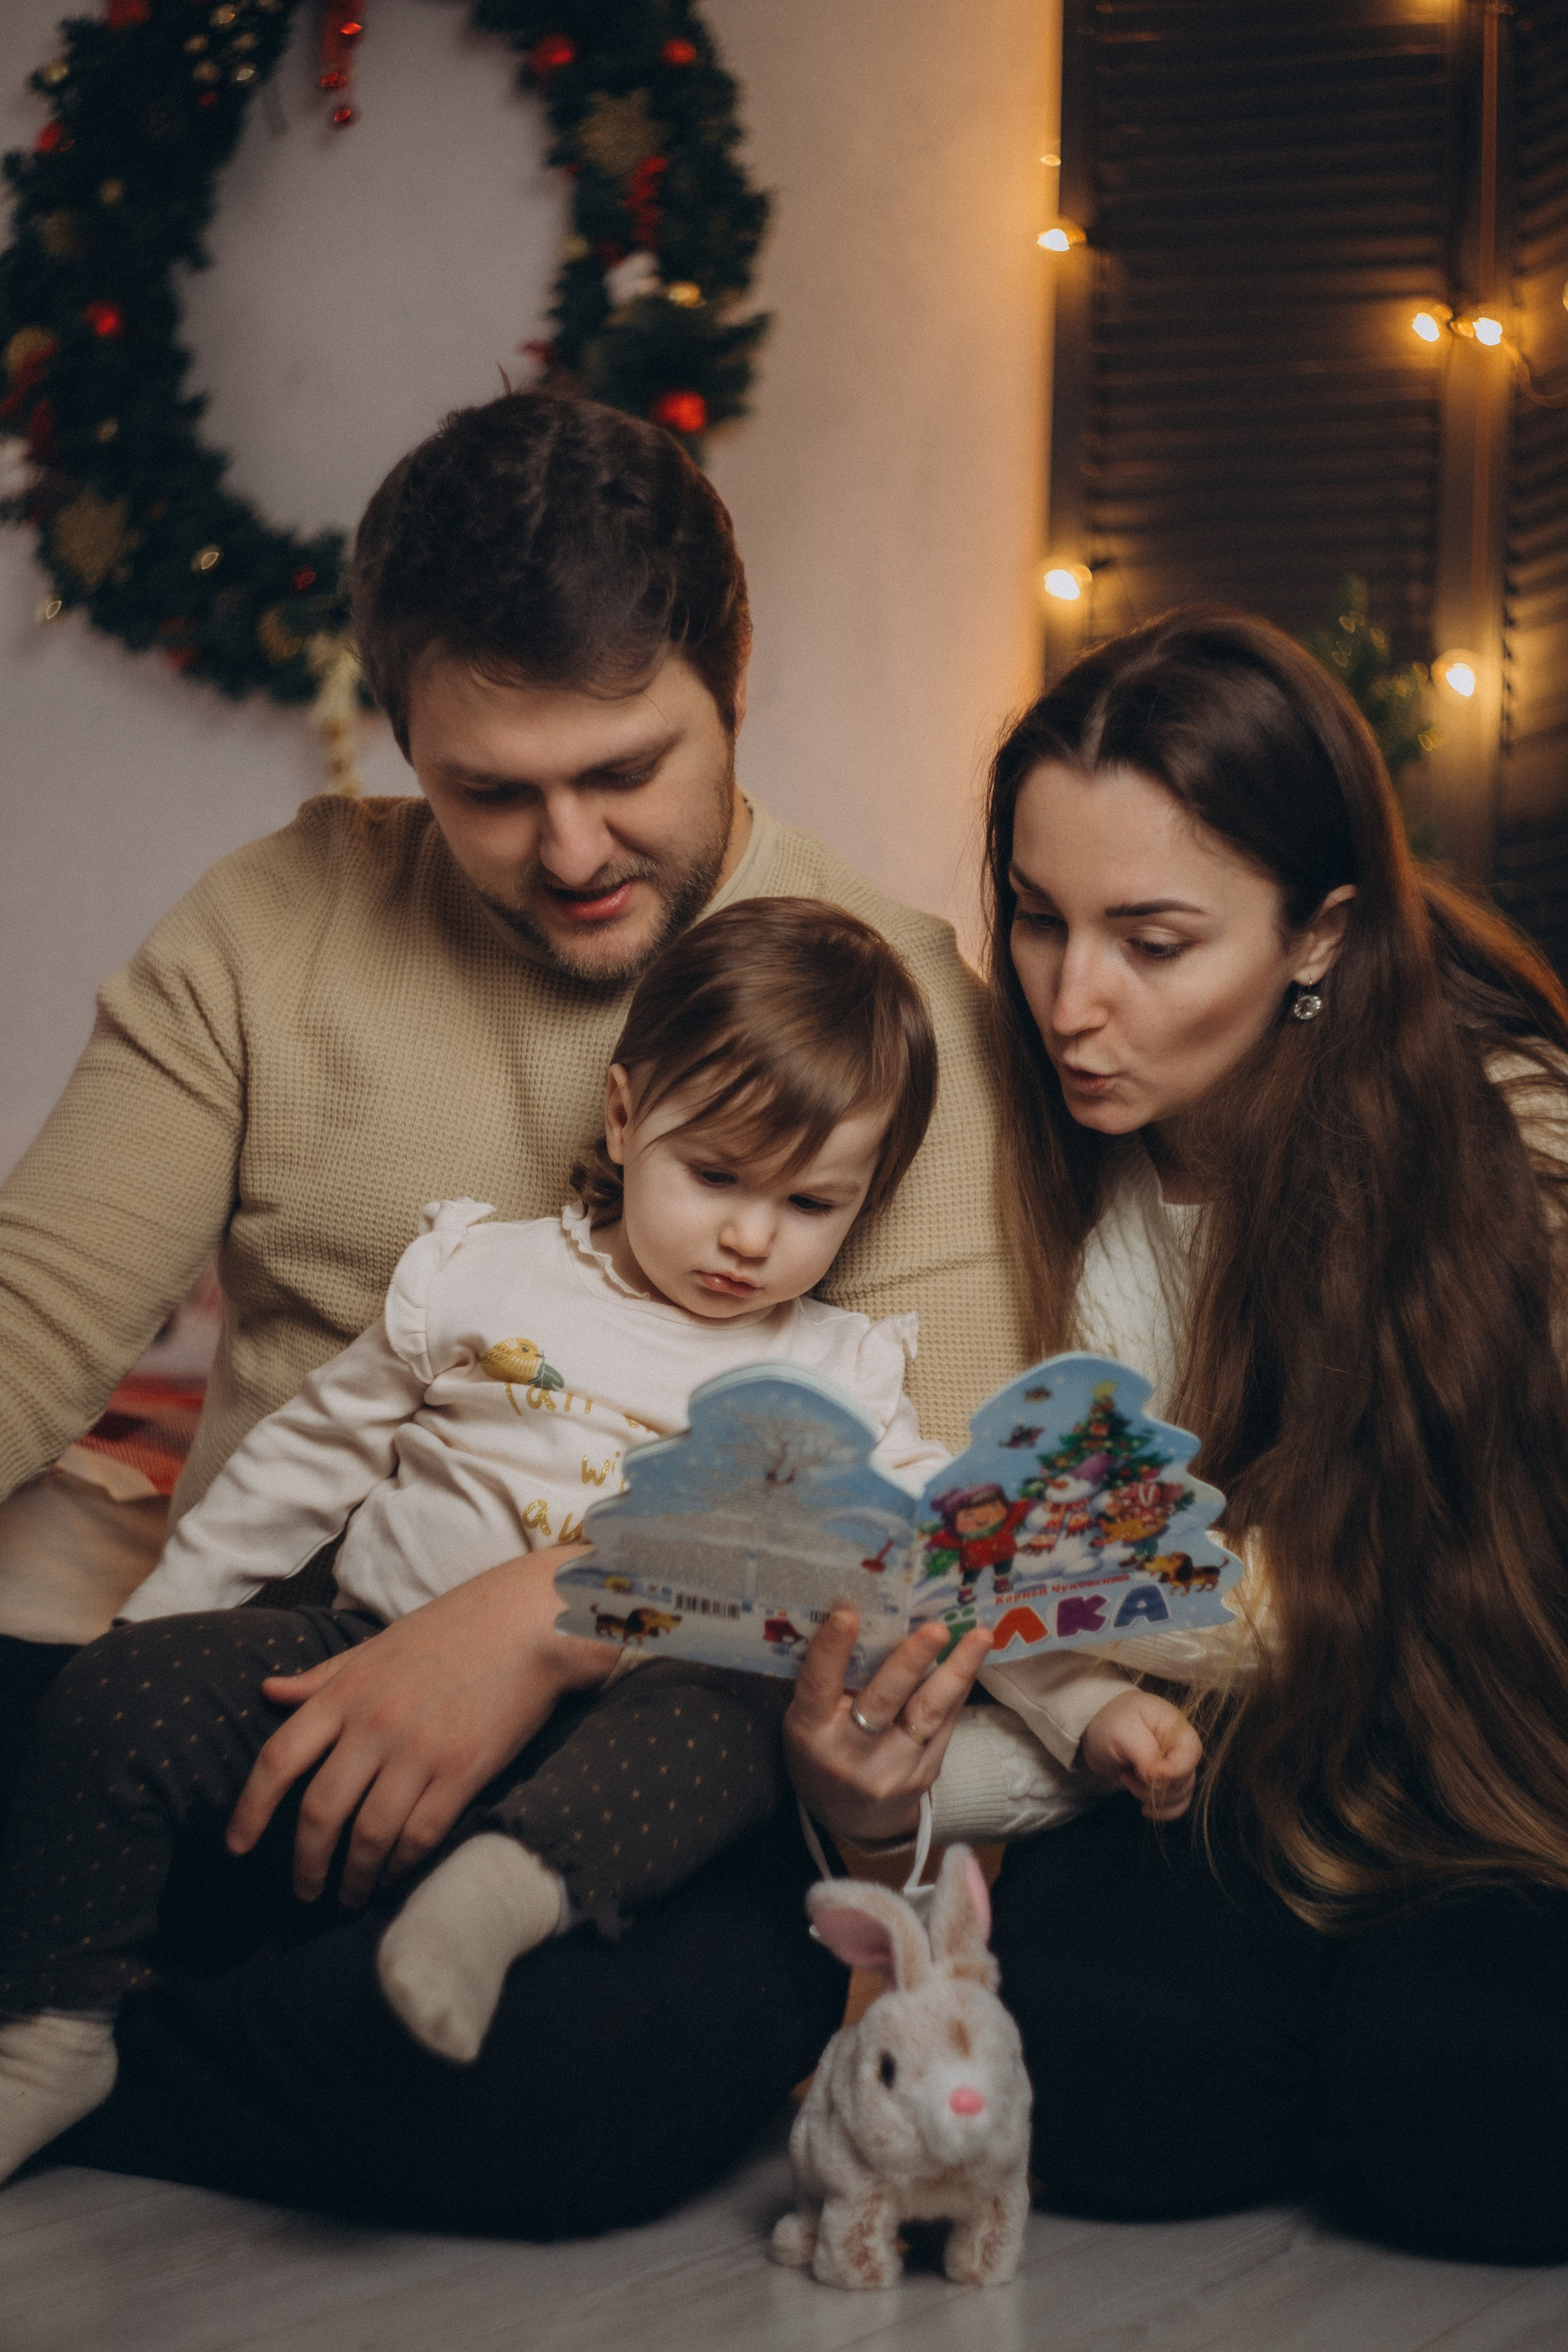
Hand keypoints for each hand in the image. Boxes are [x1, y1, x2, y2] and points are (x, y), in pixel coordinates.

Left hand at [225, 1545, 611, 1904]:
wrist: (527, 1621)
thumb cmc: (452, 1630)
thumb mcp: (377, 1647)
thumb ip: (323, 1676)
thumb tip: (269, 1691)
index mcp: (346, 1691)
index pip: (278, 1758)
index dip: (250, 1809)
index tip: (238, 1846)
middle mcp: (374, 1723)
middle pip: (319, 1811)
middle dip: (305, 1863)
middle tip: (305, 1890)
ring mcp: (419, 1749)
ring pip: (369, 1834)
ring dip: (355, 1876)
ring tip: (351, 1895)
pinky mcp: (463, 1769)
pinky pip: (421, 1834)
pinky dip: (402, 1864)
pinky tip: (396, 1874)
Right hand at [783, 1610, 994, 1845]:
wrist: (849, 1818)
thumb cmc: (825, 1749)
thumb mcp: (811, 1720)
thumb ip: (834, 1681)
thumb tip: (875, 1618)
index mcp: (810, 1731)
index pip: (818, 1686)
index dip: (831, 1651)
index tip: (846, 1614)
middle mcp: (849, 1754)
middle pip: (882, 1702)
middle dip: (911, 1661)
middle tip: (936, 1628)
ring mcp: (889, 1770)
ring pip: (926, 1715)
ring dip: (956, 1672)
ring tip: (979, 1637)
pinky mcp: (922, 1777)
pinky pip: (944, 1726)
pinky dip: (958, 1690)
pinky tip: (972, 1662)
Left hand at [1079, 1688, 1201, 1819]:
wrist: (1096, 1727)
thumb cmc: (1110, 1721)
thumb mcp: (1123, 1732)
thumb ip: (1145, 1754)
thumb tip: (1158, 1779)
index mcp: (1176, 1728)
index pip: (1191, 1754)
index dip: (1174, 1771)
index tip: (1149, 1775)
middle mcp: (1181, 1748)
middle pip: (1185, 1779)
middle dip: (1154, 1786)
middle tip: (1126, 1775)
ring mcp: (1175, 1765)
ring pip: (1180, 1794)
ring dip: (1152, 1797)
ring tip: (1127, 1779)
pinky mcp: (1166, 1781)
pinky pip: (1177, 1803)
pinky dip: (1163, 1810)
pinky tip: (1144, 1808)